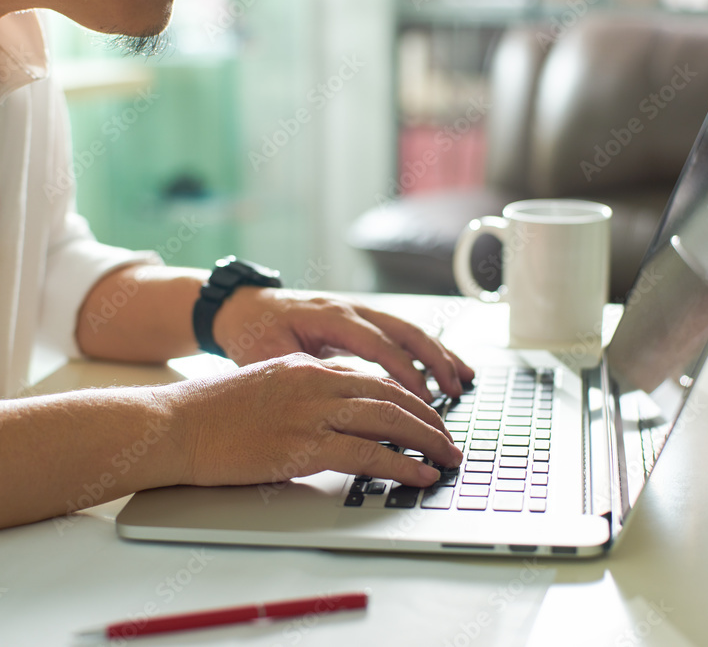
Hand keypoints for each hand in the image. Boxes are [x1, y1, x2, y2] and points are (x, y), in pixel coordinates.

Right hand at [161, 353, 463, 486]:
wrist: (172, 425)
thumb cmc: (207, 414)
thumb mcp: (262, 388)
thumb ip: (300, 395)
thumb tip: (330, 417)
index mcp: (305, 367)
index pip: (371, 377)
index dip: (406, 398)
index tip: (425, 416)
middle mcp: (315, 382)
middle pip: (391, 394)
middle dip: (428, 418)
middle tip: (448, 440)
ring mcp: (310, 412)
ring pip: (390, 419)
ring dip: (427, 440)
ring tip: (448, 458)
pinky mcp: (303, 445)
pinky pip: (369, 454)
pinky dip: (402, 465)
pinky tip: (421, 475)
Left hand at [212, 288, 475, 401]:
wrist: (243, 307)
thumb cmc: (252, 333)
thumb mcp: (269, 356)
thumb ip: (304, 373)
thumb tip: (334, 399)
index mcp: (328, 316)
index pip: (376, 344)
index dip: (403, 371)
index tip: (423, 398)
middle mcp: (350, 309)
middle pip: (404, 330)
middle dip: (434, 360)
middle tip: (453, 391)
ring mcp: (359, 311)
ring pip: (410, 329)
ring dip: (439, 353)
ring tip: (464, 379)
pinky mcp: (363, 320)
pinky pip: (402, 333)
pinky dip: (427, 350)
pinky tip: (446, 367)